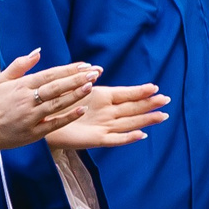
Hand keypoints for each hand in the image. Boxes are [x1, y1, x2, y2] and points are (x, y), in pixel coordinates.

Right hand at [0, 52, 102, 151]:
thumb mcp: (1, 80)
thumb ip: (20, 65)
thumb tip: (38, 51)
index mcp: (21, 86)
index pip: (49, 74)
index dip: (68, 69)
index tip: (85, 65)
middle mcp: (27, 100)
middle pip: (56, 87)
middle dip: (76, 79)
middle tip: (94, 73)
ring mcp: (31, 117)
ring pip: (57, 104)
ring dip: (75, 95)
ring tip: (91, 86)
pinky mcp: (33, 132)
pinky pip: (54, 123)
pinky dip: (68, 117)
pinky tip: (81, 109)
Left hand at [47, 83, 167, 150]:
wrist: (41, 120)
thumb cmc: (56, 102)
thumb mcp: (71, 87)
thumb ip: (85, 79)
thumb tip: (98, 70)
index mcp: (102, 97)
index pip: (126, 93)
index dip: (140, 91)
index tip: (154, 87)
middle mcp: (106, 112)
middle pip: (133, 108)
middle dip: (149, 104)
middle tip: (167, 100)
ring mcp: (103, 126)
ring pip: (129, 122)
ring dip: (146, 120)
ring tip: (162, 116)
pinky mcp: (96, 139)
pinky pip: (115, 139)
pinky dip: (127, 138)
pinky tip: (141, 135)